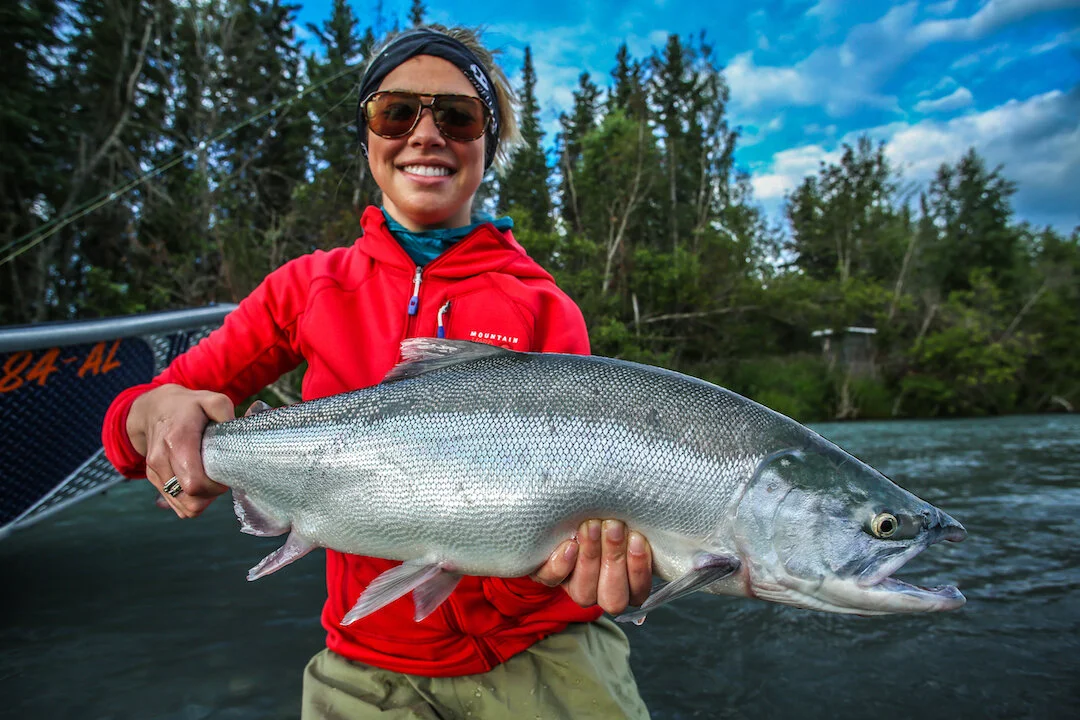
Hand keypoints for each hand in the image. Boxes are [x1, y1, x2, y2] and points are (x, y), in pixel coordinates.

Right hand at [127, 383, 233, 517]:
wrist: (154, 408)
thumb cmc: (188, 406)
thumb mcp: (211, 400)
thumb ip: (226, 412)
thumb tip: (238, 432)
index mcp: (177, 441)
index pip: (194, 483)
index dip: (215, 488)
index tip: (226, 475)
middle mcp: (161, 460)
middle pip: (190, 499)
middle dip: (212, 495)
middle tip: (221, 478)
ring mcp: (155, 472)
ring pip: (183, 507)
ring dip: (202, 501)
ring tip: (210, 481)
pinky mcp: (153, 479)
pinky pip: (176, 504)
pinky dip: (191, 501)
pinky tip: (199, 484)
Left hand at [531, 520, 652, 614]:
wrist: (573, 509)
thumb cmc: (609, 515)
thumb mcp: (627, 522)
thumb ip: (636, 529)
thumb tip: (647, 523)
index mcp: (628, 587)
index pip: (638, 592)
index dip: (639, 568)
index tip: (637, 538)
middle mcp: (602, 594)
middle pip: (613, 598)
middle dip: (614, 560)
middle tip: (613, 526)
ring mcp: (574, 588)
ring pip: (584, 593)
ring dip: (590, 558)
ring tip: (591, 526)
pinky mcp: (548, 575)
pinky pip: (552, 580)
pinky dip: (561, 565)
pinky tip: (569, 545)